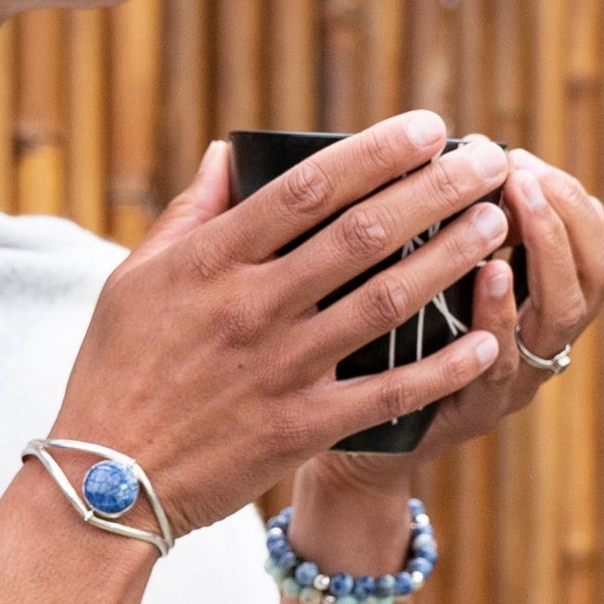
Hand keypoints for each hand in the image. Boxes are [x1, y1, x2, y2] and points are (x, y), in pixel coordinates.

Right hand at [47, 114, 513, 538]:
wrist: (107, 477)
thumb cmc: (119, 365)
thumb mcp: (137, 275)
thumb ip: (191, 210)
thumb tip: (228, 152)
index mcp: (213, 259)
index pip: (308, 187)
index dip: (375, 152)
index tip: (427, 126)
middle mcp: (254, 304)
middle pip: (362, 233)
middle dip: (434, 189)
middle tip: (488, 160)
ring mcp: (282, 367)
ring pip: (386, 301)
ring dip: (449, 259)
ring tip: (495, 224)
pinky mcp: (301, 426)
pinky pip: (387, 392)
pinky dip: (441, 367)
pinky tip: (485, 338)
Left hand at [303, 140, 603, 498]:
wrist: (355, 438)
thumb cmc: (392, 339)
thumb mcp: (425, 275)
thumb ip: (444, 225)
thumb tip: (437, 143)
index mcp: (535, 303)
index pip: (591, 244)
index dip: (567, 199)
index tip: (520, 158)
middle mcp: (538, 342)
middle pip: (594, 277)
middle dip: (563, 216)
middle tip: (522, 174)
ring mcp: (510, 381)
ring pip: (557, 320)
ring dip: (541, 255)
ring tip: (512, 211)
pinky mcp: (467, 412)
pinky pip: (495, 369)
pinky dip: (496, 318)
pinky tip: (486, 277)